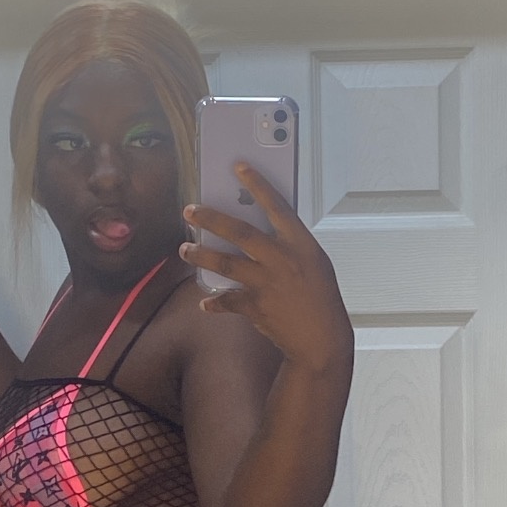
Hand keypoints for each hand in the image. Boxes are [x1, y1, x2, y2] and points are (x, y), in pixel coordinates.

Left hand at [179, 163, 351, 374]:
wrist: (322, 339)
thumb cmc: (320, 299)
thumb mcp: (314, 264)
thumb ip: (288, 246)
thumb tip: (259, 233)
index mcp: (301, 245)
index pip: (277, 206)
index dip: (258, 184)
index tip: (239, 166)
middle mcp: (282, 260)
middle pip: (240, 232)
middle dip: (211, 218)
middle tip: (190, 210)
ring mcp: (267, 283)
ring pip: (226, 263)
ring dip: (201, 255)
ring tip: (185, 249)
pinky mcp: (256, 307)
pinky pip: (228, 301)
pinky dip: (215, 302)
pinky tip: (204, 302)